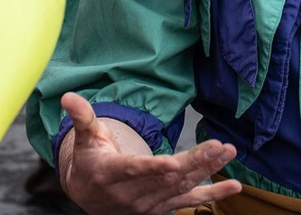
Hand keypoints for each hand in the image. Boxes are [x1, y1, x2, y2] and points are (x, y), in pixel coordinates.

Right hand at [56, 93, 240, 214]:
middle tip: (217, 146)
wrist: (88, 196)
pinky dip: (212, 194)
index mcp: (110, 173)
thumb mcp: (84, 138)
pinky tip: (233, 186)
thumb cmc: (88, 160)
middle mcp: (130, 193)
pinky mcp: (161, 207)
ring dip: (207, 170)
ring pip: (181, 187)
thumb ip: (82, 118)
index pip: (134, 170)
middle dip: (194, 162)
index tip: (174, 163)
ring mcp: (148, 203)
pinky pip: (189, 201)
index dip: (153, 168)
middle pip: (166, 178)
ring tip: (227, 152)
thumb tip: (67, 96)